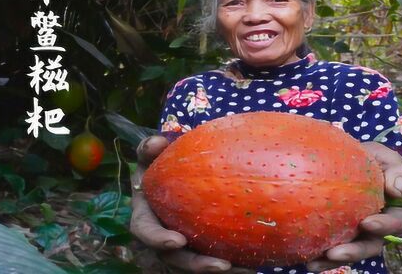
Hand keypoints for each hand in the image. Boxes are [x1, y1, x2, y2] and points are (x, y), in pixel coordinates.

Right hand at [131, 136, 245, 272]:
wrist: (175, 170)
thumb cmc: (162, 161)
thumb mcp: (152, 153)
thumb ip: (150, 147)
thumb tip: (158, 142)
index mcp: (146, 214)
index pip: (145, 231)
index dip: (158, 239)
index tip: (178, 241)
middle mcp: (162, 235)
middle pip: (175, 259)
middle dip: (197, 265)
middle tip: (222, 266)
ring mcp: (183, 244)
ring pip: (196, 265)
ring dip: (220, 271)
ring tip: (247, 271)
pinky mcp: (201, 246)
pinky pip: (215, 259)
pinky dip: (234, 264)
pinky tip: (256, 265)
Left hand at [306, 142, 401, 271]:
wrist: (337, 157)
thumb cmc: (364, 157)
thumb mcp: (382, 156)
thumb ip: (396, 169)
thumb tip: (398, 190)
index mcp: (393, 208)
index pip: (398, 221)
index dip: (385, 225)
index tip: (367, 222)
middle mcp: (376, 225)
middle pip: (372, 245)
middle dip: (355, 251)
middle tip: (337, 252)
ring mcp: (356, 232)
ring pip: (351, 252)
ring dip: (336, 259)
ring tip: (316, 261)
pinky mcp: (337, 236)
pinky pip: (331, 252)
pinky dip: (320, 259)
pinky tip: (307, 260)